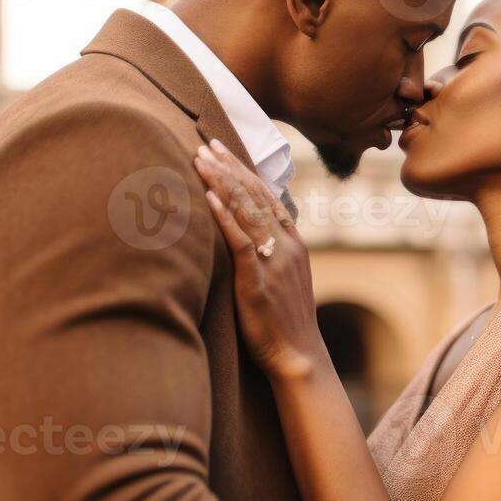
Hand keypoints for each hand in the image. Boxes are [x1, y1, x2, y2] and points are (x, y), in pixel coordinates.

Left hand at [195, 140, 323, 379]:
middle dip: (230, 167)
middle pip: (256, 196)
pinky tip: (210, 197)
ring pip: (248, 212)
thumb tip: (247, 234)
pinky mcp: (258, 281)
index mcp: (293, 243)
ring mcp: (274, 262)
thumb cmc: (284, 322)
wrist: (299, 357)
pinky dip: (225, 216)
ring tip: (202, 159)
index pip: (267, 196)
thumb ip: (269, 253)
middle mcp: (287, 246)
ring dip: (223, 182)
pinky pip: (240, 242)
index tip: (222, 149)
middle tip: (206, 143)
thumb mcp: (283, 280)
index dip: (244, 170)